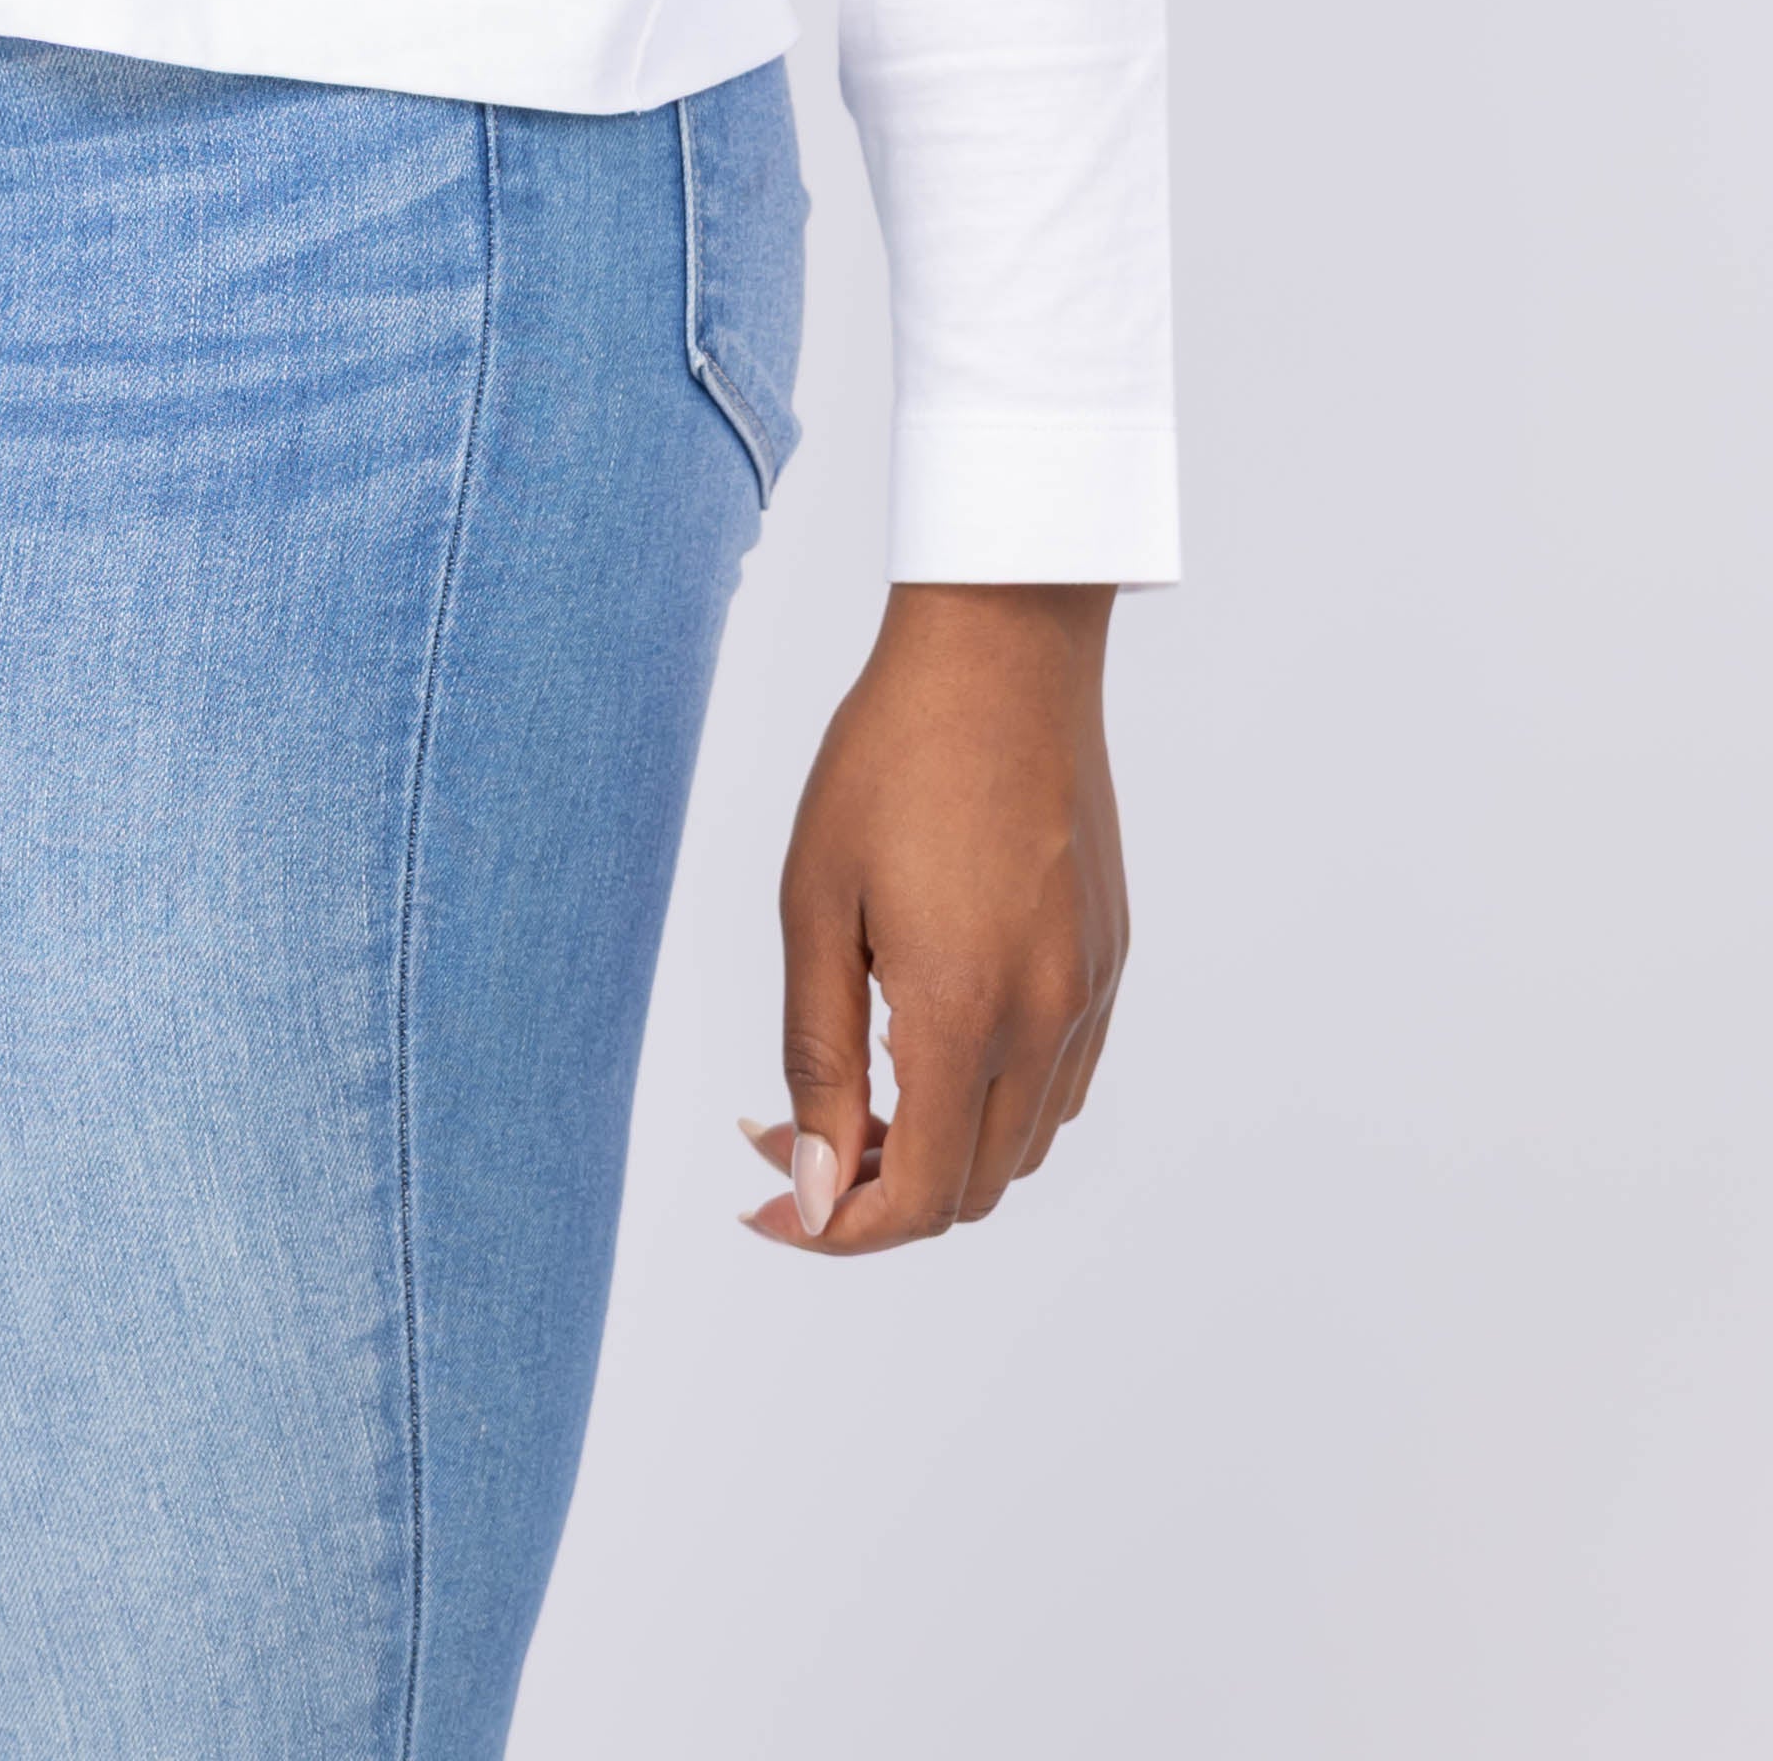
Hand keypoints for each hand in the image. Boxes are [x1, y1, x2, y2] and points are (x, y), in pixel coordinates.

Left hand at [740, 580, 1125, 1254]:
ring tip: (854, 1097)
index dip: (839, 1230)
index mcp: (964, 1012)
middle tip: (791, 1140)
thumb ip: (817, 1060)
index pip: (918, 1198)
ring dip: (940, 1154)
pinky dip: (994, 1103)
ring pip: (1022, 1146)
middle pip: (973, 1190)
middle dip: (877, 1195)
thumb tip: (814, 1190)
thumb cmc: (890, 758)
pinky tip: (928, 1044)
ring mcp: (1090, 991)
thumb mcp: (815, 904)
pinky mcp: (1110, 958)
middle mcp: (1046, 1020)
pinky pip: (1061, 1082)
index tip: (772, 1210)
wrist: (1001, 651)